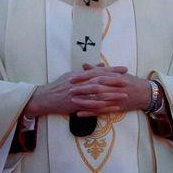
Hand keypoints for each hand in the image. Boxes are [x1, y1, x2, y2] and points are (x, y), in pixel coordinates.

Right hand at [24, 64, 149, 118]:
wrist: (44, 98)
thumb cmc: (58, 86)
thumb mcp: (72, 75)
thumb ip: (87, 71)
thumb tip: (101, 65)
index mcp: (80, 76)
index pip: (98, 71)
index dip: (112, 70)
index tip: (125, 69)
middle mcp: (80, 84)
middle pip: (100, 81)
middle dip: (115, 81)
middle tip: (128, 81)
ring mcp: (78, 94)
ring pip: (98, 94)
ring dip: (112, 95)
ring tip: (125, 95)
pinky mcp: (76, 105)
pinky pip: (92, 107)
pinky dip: (104, 107)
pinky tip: (114, 108)